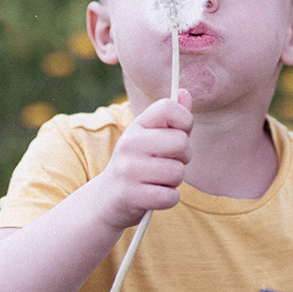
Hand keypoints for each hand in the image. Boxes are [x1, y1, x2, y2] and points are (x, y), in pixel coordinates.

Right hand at [92, 90, 191, 228]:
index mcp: (137, 125)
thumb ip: (171, 118)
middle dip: (184, 157)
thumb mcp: (149, 138)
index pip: (169, 108)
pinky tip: (155, 195)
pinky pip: (170, 196)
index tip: (179, 133)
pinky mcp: (130, 195)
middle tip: (170, 163)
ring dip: (175, 181)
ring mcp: (128, 169)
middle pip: (182, 143)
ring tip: (159, 180)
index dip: (185, 121)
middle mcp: (129, 143)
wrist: (107, 198)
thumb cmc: (138, 164)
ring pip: (178, 172)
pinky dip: (169, 199)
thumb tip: (185, 92)